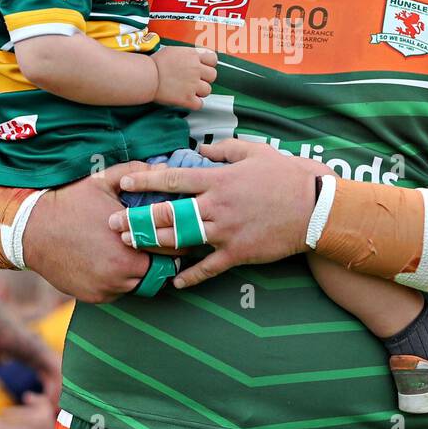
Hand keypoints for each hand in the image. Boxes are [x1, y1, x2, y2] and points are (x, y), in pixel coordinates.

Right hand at [22, 162, 166, 303]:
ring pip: (140, 284)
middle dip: (161, 257)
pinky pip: (119, 292)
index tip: (173, 231)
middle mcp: (122, 273)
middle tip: (156, 242)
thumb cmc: (69, 204)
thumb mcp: (102, 182)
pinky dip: (120, 280)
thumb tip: (165, 168)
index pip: (173, 250)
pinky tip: (111, 261)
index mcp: (130, 246)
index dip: (177, 240)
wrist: (31, 231)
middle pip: (161, 272)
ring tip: (133, 250)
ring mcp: (108, 288)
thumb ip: (136, 173)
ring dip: (142, 271)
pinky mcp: (95, 297)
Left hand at [107, 138, 329, 288]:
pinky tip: (173, 280)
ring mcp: (226, 232)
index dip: (145, 180)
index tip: (123, 182)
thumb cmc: (285, 175)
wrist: (314, 207)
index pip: (173, 180)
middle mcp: (217, 206)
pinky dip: (190, 275)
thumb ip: (223, 149)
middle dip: (137, 218)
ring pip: (181, 240)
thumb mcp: (254, 151)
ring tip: (132, 244)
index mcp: (218, 180)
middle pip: (168, 213)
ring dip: (154, 243)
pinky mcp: (238, 253)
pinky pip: (209, 268)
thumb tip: (200, 148)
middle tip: (113, 222)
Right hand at [150, 46, 216, 109]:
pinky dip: (194, 103)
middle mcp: (195, 69)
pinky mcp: (187, 98)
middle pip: (213, 75)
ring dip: (200, 91)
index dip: (209, 64)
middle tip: (195, 80)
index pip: (213, 58)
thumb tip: (193, 57)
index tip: (204, 67)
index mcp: (192, 56)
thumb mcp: (173, 51)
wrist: (147, 76)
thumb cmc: (155, 64)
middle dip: (205, 78)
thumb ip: (187, 54)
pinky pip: (200, 104)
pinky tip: (186, 99)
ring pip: (208, 90)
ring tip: (188, 90)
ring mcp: (193, 85)